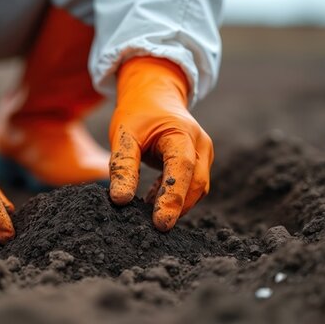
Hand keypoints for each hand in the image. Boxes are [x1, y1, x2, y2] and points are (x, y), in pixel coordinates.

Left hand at [108, 57, 213, 230]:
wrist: (154, 95)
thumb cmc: (137, 114)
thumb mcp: (123, 135)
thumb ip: (122, 166)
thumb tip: (120, 200)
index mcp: (182, 133)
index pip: (182, 170)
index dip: (172, 198)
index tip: (160, 223)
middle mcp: (200, 144)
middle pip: (196, 184)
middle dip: (177, 207)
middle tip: (155, 228)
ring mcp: (204, 153)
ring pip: (197, 188)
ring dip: (176, 203)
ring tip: (147, 212)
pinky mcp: (200, 161)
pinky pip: (192, 185)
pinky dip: (174, 196)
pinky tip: (152, 199)